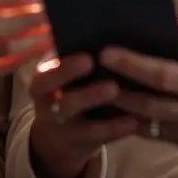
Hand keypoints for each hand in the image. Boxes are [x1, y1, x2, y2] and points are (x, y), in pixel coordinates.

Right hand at [27, 55, 137, 177]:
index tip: (89, 58)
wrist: (57, 135)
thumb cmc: (67, 88)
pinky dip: (117, 130)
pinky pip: (101, 139)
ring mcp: (66, 130)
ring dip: (109, 120)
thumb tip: (108, 33)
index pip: (47, 76)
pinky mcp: (83, 145)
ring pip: (84, 125)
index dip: (66, 69)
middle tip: (112, 85)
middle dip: (88, 95)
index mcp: (42, 84)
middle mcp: (50, 108)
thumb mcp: (61, 75)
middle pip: (66, 104)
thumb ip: (76, 57)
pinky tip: (134, 121)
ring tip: (125, 103)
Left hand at [102, 25, 177, 177]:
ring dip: (119, 109)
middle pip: (149, 103)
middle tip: (90, 74)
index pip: (163, 74)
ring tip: (93, 91)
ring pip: (147, 123)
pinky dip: (133, 123)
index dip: (133, 64)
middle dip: (117, 89)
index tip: (107, 53)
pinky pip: (155, 135)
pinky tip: (114, 110)